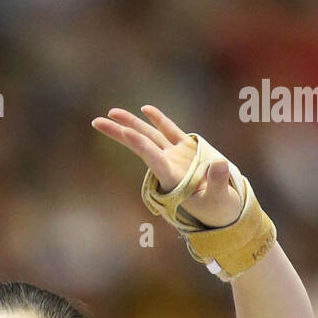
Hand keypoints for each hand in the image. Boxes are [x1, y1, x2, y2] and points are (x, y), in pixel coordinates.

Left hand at [91, 105, 242, 226]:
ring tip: (111, 112)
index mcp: (172, 179)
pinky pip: (169, 131)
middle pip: (141, 144)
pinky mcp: (186, 149)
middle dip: (120, 132)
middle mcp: (169, 165)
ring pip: (150, 135)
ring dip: (131, 123)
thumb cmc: (217, 207)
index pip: (153, 159)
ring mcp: (176, 156)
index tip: (125, 133)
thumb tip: (221, 164)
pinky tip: (144, 109)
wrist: (220, 208)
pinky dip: (158, 119)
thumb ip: (218, 182)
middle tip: (96, 121)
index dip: (141, 146)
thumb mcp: (218, 198)